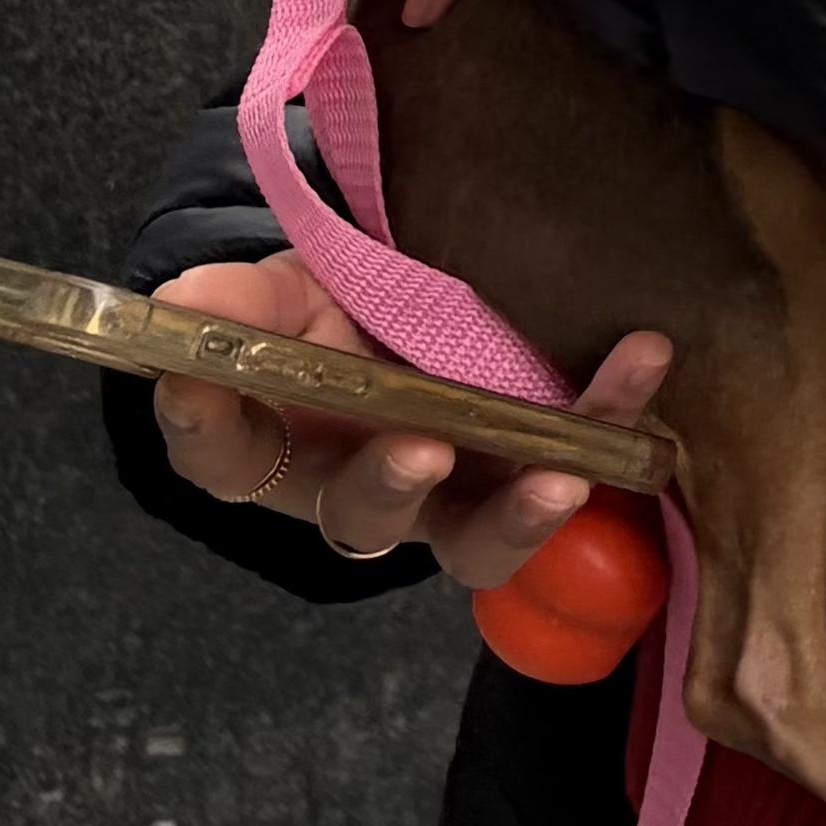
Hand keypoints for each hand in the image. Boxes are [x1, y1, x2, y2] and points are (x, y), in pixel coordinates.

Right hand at [152, 252, 670, 587]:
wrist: (415, 290)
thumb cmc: (335, 310)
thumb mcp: (281, 289)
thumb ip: (237, 300)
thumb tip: (181, 297)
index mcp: (285, 445)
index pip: (226, 457)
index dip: (206, 427)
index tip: (196, 384)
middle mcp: (372, 484)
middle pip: (367, 516)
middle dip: (392, 487)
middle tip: (419, 452)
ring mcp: (461, 488)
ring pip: (481, 536)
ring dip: (524, 512)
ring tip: (563, 476)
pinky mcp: (539, 460)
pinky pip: (584, 451)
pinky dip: (615, 411)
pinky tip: (644, 356)